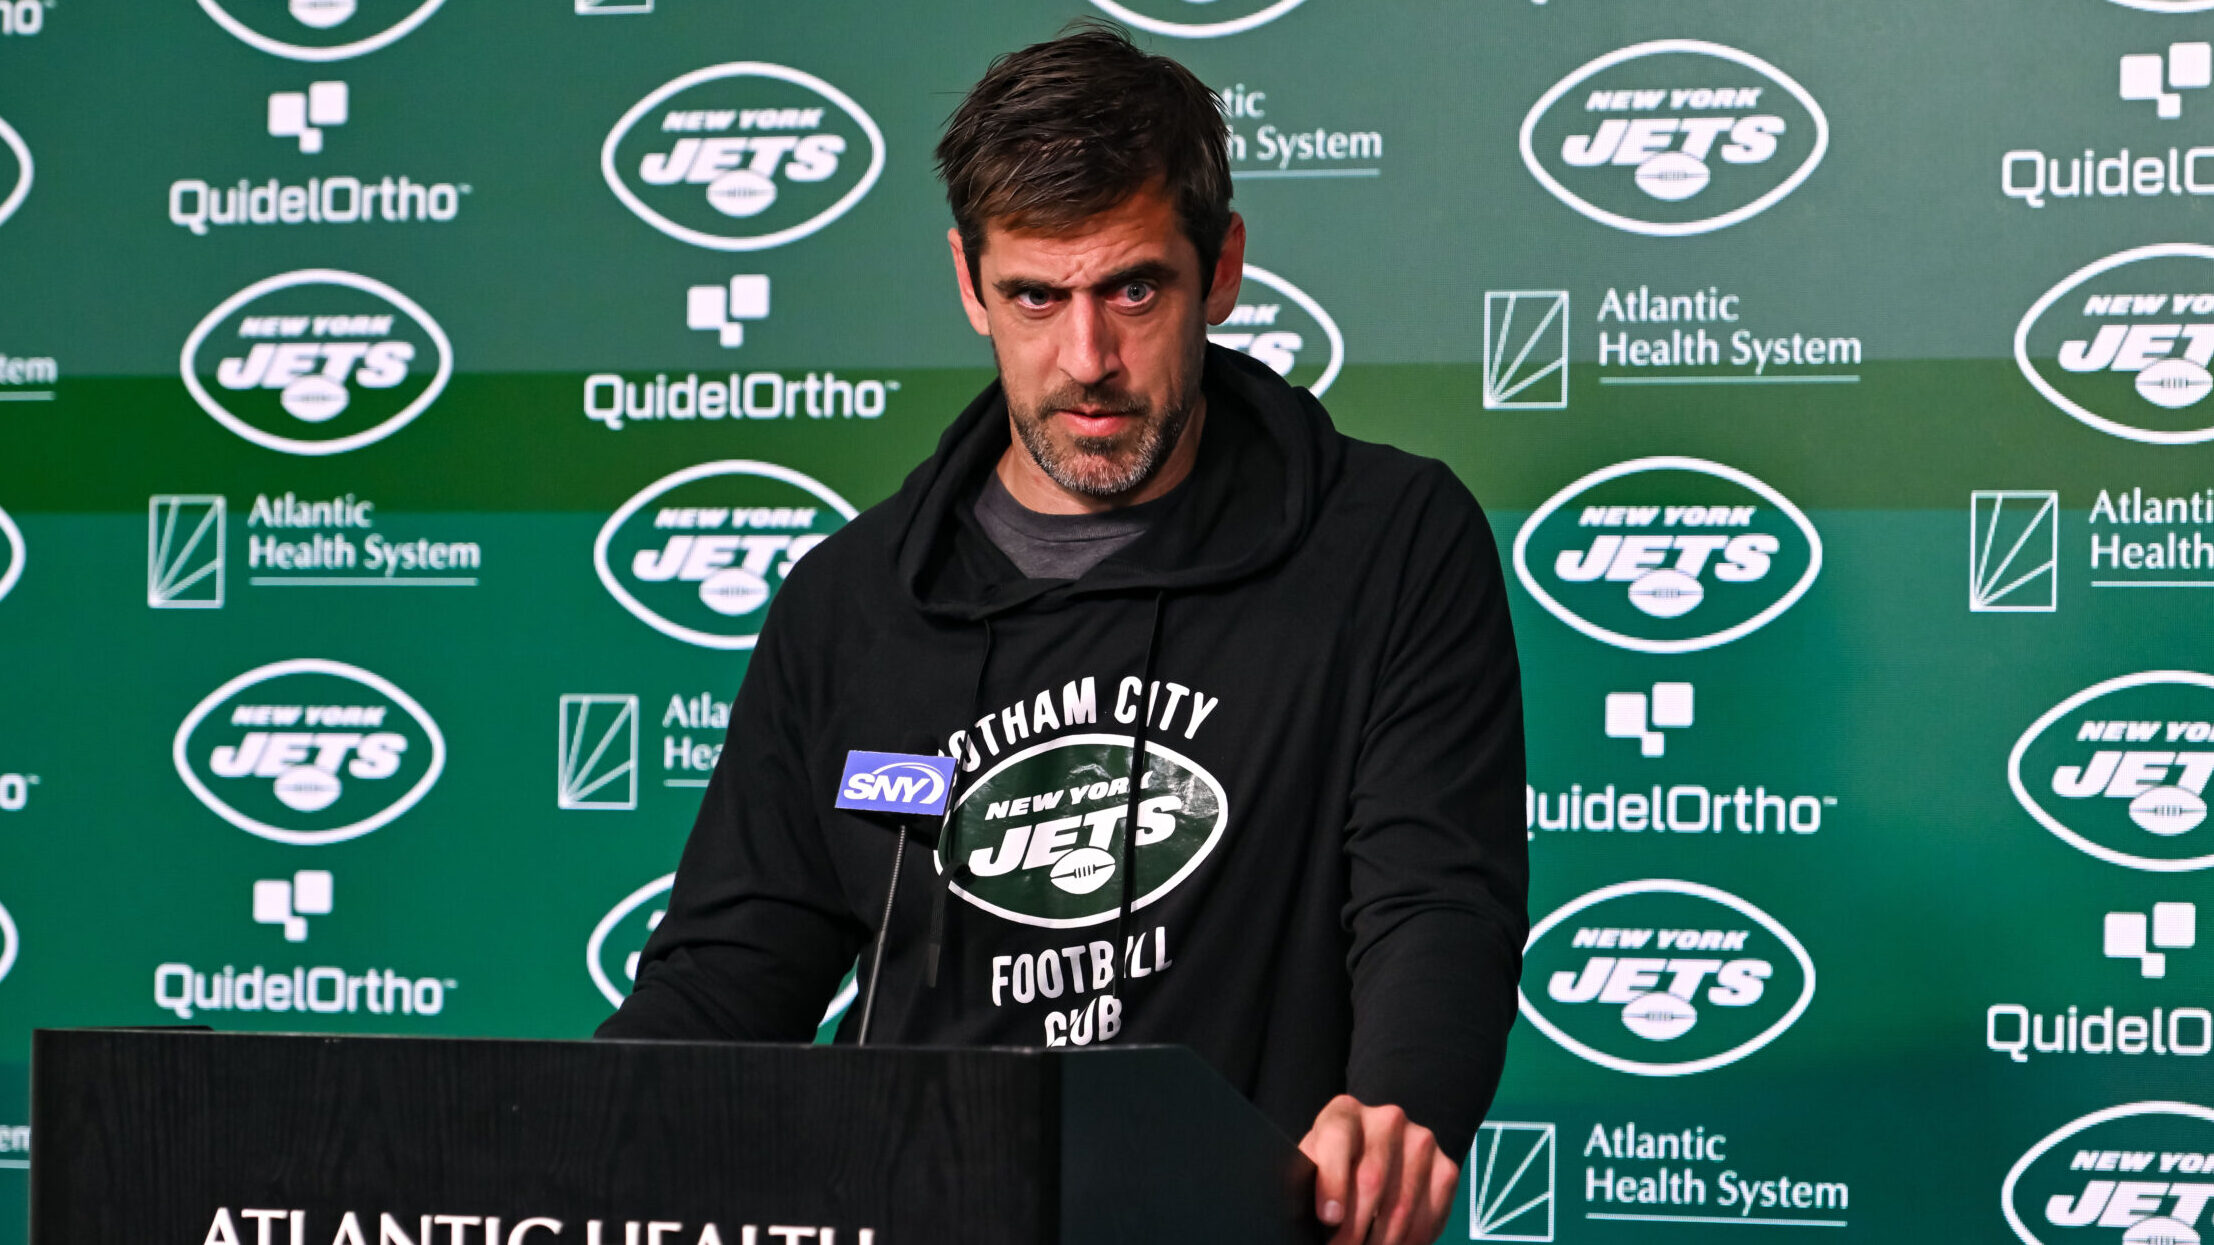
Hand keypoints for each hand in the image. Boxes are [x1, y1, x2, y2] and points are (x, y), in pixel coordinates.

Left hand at [1298, 1094, 1458, 1244]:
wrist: (1378, 1150)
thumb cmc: (1336, 1162)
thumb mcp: (1314, 1161)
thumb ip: (1309, 1177)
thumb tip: (1311, 1213)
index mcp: (1345, 1113)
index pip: (1337, 1141)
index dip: (1332, 1183)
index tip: (1328, 1218)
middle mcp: (1388, 1120)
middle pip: (1371, 1181)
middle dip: (1353, 1229)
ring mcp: (1421, 1142)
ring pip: (1401, 1207)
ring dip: (1382, 1242)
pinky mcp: (1446, 1168)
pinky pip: (1429, 1218)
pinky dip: (1410, 1243)